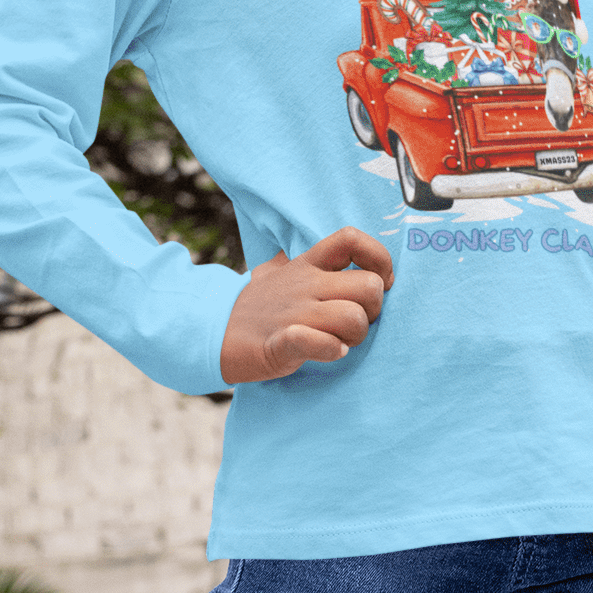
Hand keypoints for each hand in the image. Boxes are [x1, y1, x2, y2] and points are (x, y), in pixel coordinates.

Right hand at [220, 227, 393, 382]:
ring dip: (355, 336)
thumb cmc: (254, 308)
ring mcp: (295, 313)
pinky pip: (323, 343)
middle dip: (373, 310)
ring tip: (339, 341)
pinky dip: (332, 351)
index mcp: (307, 264)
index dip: (379, 259)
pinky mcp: (284, 343)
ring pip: (354, 317)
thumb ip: (306, 261)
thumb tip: (335, 252)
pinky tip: (328, 353)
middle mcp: (305, 284)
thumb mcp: (277, 272)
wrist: (211, 334)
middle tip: (355, 324)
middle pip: (368, 286)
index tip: (380, 283)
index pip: (352, 239)